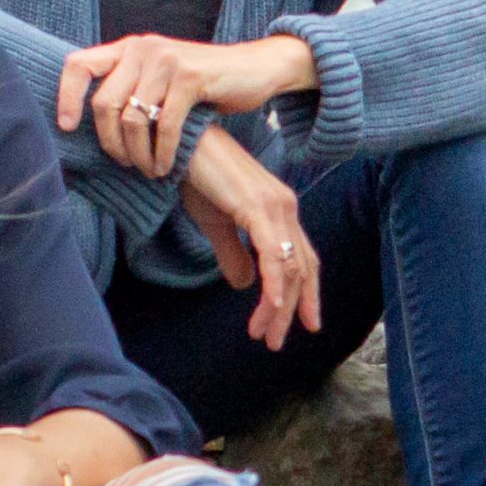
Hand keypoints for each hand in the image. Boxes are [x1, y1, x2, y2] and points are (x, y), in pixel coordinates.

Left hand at [57, 34, 317, 175]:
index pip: (78, 65)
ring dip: (138, 154)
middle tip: (125, 164)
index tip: (67, 128)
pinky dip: (163, 152)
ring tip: (148, 170)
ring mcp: (166, 60)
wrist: (254, 68)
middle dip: (110, 143)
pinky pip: (164, 125)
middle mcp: (143, 49)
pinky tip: (166, 167)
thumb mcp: (160, 78)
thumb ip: (130, 87)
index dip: (66, 97)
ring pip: (132, 118)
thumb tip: (92, 123)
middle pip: (103, 103)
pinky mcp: (190, 77)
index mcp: (129, 48)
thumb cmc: (203, 83)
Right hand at [179, 126, 320, 350]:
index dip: (304, 294)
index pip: (303, 259)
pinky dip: (275, 283)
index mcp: (280, 210)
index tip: (301, 325)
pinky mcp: (257, 207)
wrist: (180, 143)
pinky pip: (273, 253)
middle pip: (302, 268)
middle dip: (293, 309)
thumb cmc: (196, 176)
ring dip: (278, 307)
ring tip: (264, 335)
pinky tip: (271, 307)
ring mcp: (275, 206)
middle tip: (276, 342)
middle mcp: (286, 207)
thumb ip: (233, 253)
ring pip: (289, 267)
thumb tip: (244, 285)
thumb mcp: (216, 223)